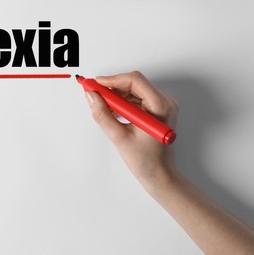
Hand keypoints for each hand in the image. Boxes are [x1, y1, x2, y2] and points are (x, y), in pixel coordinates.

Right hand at [85, 71, 178, 188]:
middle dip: (112, 88)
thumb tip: (91, 97)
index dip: (112, 80)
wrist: (159, 175)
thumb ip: (103, 115)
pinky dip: (122, 103)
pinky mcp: (156, 110)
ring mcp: (161, 105)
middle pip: (134, 83)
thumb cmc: (147, 161)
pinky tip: (111, 112)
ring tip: (101, 107)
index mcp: (160, 106)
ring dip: (115, 96)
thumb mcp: (120, 138)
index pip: (134, 81)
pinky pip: (136, 99)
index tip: (94, 84)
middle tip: (93, 94)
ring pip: (133, 90)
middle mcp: (164, 102)